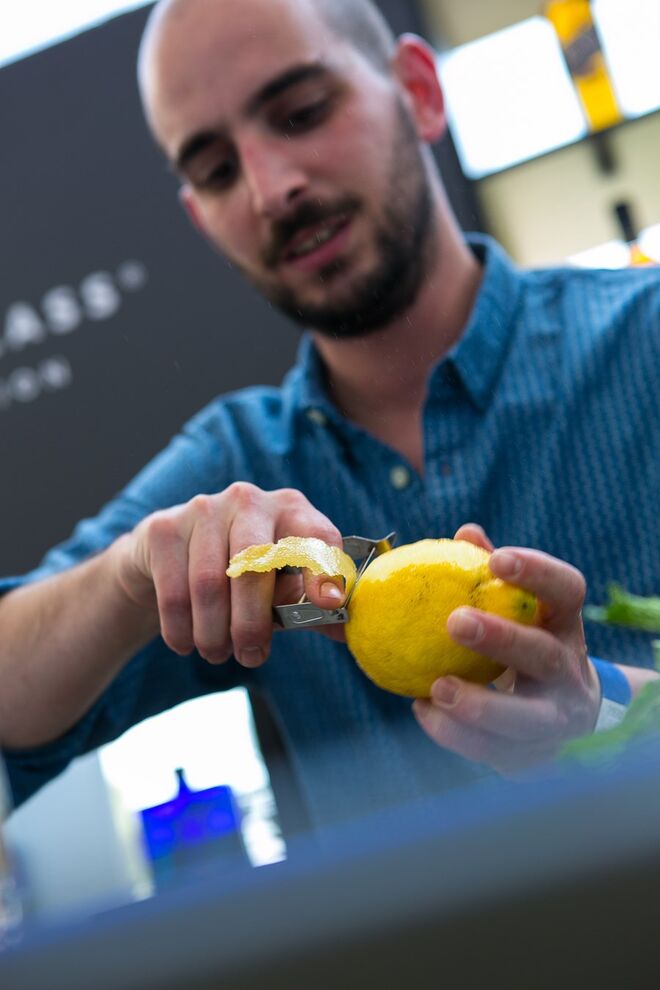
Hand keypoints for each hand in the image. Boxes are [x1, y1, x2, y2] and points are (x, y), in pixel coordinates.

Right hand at [110, 483, 344, 666]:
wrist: (171, 557)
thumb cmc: (244, 575)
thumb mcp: (282, 586)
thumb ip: (313, 607)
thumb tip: (348, 630)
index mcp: (292, 510)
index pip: (316, 536)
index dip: (324, 570)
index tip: (329, 603)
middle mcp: (250, 500)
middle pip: (255, 565)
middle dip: (252, 621)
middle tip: (251, 656)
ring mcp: (204, 509)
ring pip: (209, 583)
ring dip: (213, 632)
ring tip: (218, 654)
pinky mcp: (165, 527)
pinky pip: (174, 591)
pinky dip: (181, 629)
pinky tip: (186, 644)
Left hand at [412, 523, 600, 772]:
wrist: (560, 717)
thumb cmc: (523, 645)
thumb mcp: (517, 610)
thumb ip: (488, 575)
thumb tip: (465, 533)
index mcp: (564, 623)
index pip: (567, 590)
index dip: (538, 573)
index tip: (498, 560)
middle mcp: (570, 670)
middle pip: (545, 654)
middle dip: (503, 639)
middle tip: (455, 621)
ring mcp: (558, 719)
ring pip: (526, 719)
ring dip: (479, 705)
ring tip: (436, 688)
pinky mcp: (536, 757)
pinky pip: (495, 751)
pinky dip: (456, 735)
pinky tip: (422, 712)